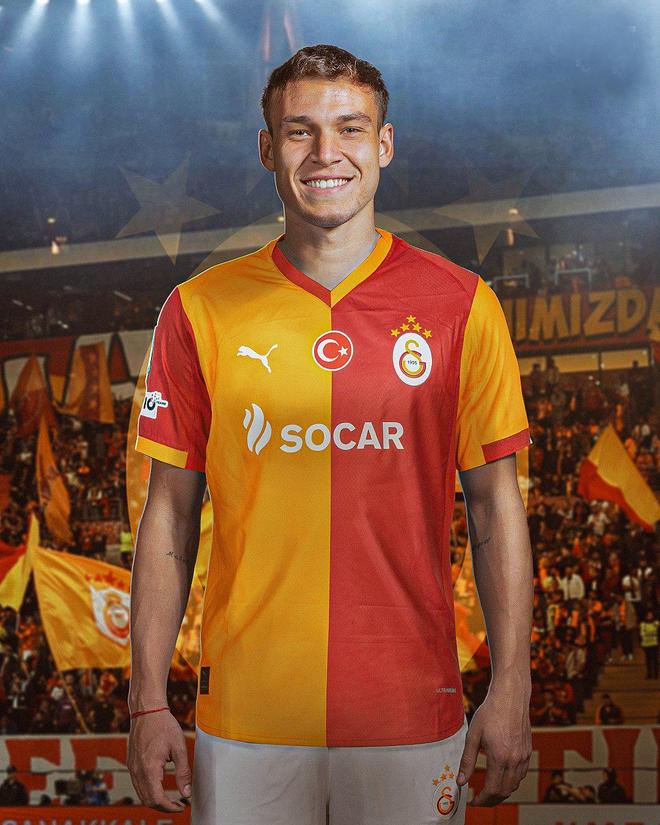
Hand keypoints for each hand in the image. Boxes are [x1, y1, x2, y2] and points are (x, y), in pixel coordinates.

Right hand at [127, 710, 191, 811]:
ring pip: (141, 794)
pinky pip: (138, 784)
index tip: (181, 806)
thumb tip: (187, 792)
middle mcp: (137, 771)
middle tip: (178, 804)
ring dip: (155, 800)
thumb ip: (183, 772)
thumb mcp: (179, 748)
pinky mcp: (132, 763)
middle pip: (147, 800)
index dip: (170, 807)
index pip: (157, 799)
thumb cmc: (163, 725)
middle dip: (163, 806)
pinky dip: (149, 791)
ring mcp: (132, 767)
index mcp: (149, 769)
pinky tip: (160, 787)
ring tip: (172, 798)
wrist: (147, 710)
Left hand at [456, 689, 531, 806]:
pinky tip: (502, 776)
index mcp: (499, 757)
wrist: (511, 697)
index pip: (492, 790)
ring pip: (515, 785)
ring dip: (502, 792)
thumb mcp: (473, 735)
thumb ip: (467, 760)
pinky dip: (512, 781)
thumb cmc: (491, 712)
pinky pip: (521, 774)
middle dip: (491, 800)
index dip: (482, 800)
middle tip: (479, 799)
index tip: (473, 801)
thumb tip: (461, 780)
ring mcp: (524, 756)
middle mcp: (514, 760)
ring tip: (489, 790)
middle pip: (505, 792)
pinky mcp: (528, 752)